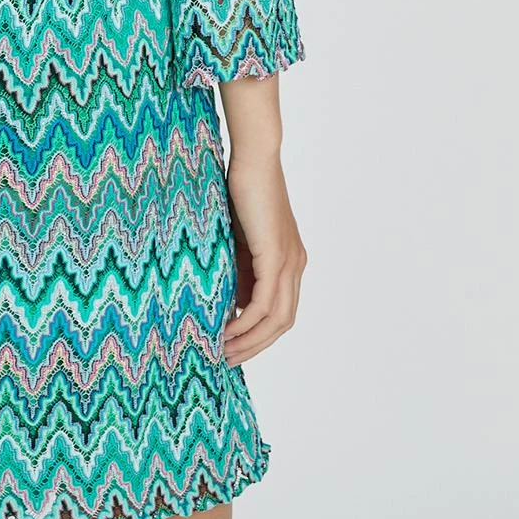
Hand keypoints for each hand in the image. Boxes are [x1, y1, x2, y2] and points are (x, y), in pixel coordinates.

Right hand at [221, 149, 306, 365]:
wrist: (253, 158)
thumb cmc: (239, 189)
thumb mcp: (236, 238)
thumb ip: (236, 266)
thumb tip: (225, 299)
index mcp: (289, 261)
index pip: (280, 312)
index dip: (258, 335)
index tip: (231, 347)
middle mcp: (296, 265)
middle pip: (283, 323)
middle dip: (255, 346)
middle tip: (225, 359)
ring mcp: (290, 262)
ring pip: (278, 319)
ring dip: (251, 341)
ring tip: (223, 351)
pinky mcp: (277, 256)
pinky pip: (267, 303)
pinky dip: (247, 322)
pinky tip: (227, 330)